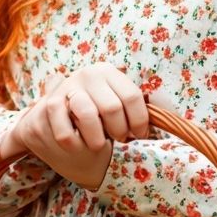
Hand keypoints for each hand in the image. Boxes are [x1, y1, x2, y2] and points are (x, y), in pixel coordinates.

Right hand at [0, 63, 151, 191]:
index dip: (140, 122)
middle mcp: (88, 74)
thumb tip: (165, 119)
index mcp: (108, 71)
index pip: (133, 97)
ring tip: (99, 144)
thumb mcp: (112, 100)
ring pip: (89, 116)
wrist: (51, 113)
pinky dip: (75, 145)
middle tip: (118, 140)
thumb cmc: (92, 110)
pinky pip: (66, 132)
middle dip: (119, 132)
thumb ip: (131, 106)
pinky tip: (78, 145)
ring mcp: (68, 87)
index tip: (139, 136)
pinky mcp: (50, 104)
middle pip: (113, 108)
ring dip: (97, 139)